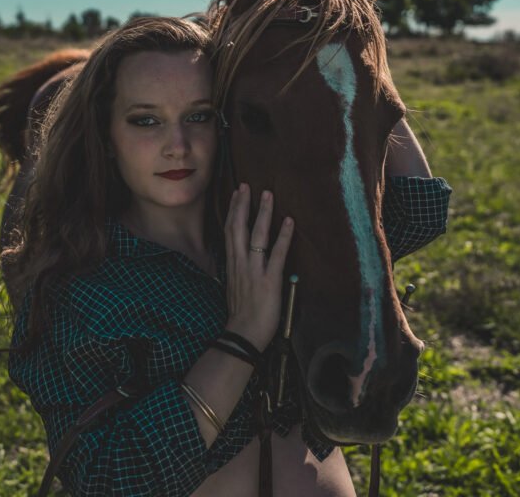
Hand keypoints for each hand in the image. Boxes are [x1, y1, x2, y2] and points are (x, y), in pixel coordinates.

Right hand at [223, 183, 294, 351]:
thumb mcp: (235, 288)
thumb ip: (239, 271)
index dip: (233, 211)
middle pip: (238, 227)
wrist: (243, 335)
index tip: (235, 194)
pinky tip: (289, 221)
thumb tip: (242, 261)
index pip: (229, 232)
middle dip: (242, 204)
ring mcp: (254, 270)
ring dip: (262, 213)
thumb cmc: (241, 316)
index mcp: (232, 265)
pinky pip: (277, 253)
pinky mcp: (270, 279)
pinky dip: (283, 236)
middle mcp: (240, 263)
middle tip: (246, 185)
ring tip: (267, 194)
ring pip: (256, 235)